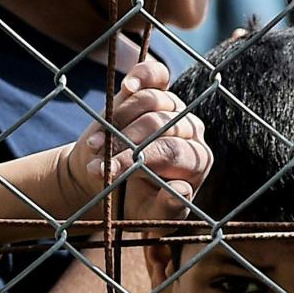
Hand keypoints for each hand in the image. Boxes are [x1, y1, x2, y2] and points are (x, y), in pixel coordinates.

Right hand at [63, 51, 208, 223]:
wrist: (111, 182)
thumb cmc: (137, 203)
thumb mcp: (152, 216)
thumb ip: (167, 209)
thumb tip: (182, 191)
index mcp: (197, 160)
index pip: (172, 152)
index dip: (138, 160)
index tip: (110, 171)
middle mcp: (190, 130)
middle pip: (160, 124)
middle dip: (124, 142)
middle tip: (98, 162)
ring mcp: (173, 107)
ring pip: (150, 101)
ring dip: (116, 121)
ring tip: (96, 145)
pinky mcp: (154, 90)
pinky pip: (156, 75)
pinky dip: (143, 75)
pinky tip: (128, 85)